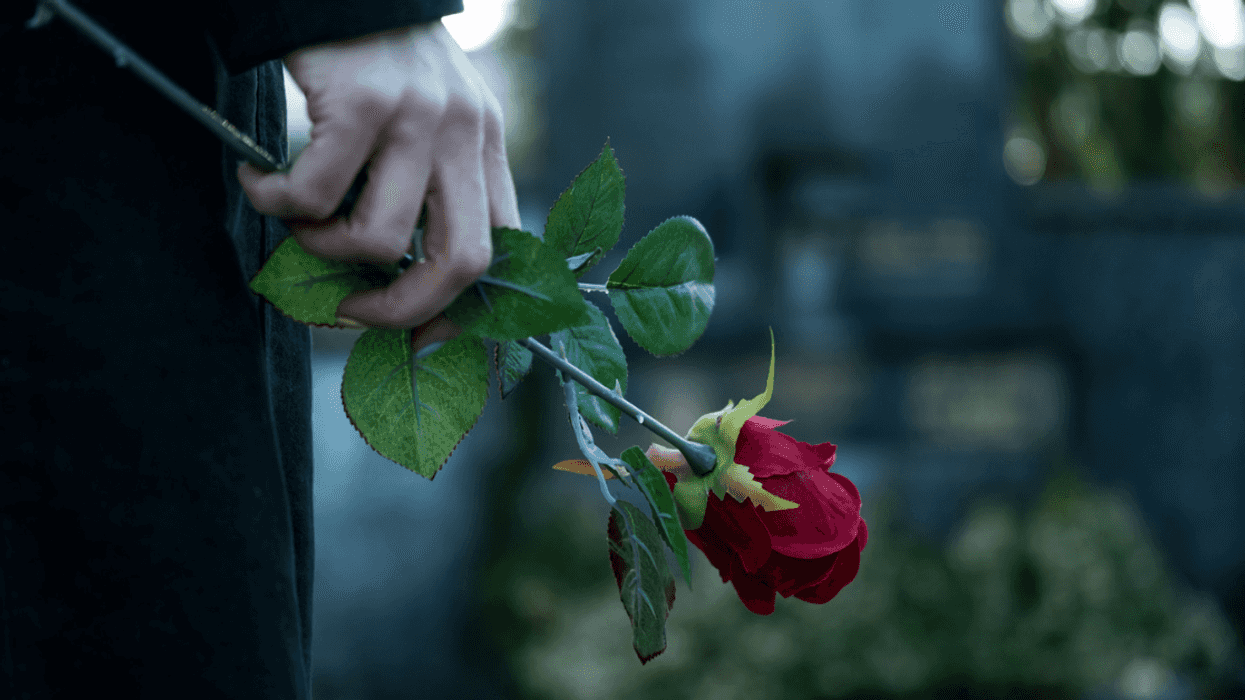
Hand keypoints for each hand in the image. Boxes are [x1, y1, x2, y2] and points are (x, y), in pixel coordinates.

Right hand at [237, 21, 519, 336]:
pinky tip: (258, 178)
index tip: (421, 338)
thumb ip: (427, 181)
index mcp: (486, 143)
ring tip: (294, 216)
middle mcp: (465, 133)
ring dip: (322, 247)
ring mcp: (419, 118)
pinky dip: (274, 201)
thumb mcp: (428, 114)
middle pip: (462, 261)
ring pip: (377, 238)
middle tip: (350, 311)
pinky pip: (313, 194)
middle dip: (404, 309)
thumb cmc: (371, 57)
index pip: (504, 249)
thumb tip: (393, 274)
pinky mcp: (363, 103)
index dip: (464, 309)